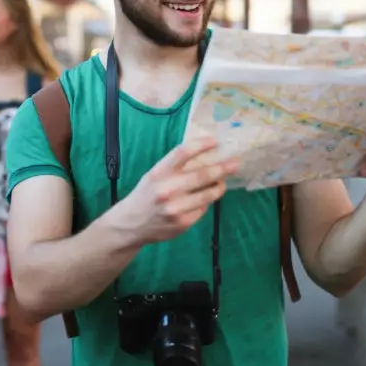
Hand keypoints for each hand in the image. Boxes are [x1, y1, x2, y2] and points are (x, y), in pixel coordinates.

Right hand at [117, 137, 239, 244]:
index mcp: (158, 173)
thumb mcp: (154, 176)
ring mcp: (175, 208)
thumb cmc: (146, 195)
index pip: (182, 153)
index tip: (215, 141)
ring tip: (223, 182)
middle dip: (222, 168)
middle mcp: (167, 190)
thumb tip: (205, 157)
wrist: (130, 224)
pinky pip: (202, 209)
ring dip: (219, 187)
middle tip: (235, 164)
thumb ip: (174, 168)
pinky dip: (206, 203)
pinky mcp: (182, 223)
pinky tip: (205, 199)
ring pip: (207, 195)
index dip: (201, 145)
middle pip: (201, 175)